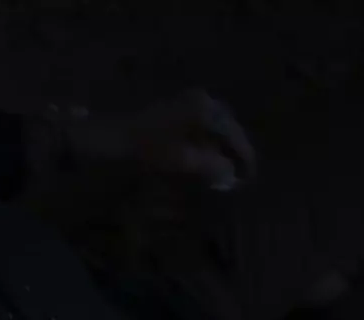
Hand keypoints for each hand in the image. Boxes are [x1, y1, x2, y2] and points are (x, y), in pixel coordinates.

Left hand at [119, 89, 255, 190]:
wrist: (114, 135)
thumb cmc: (148, 147)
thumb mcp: (183, 160)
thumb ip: (212, 166)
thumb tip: (232, 175)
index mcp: (206, 109)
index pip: (234, 133)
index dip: (244, 156)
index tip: (249, 175)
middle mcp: (202, 100)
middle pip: (228, 127)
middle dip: (234, 150)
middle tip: (239, 173)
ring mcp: (189, 101)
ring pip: (215, 127)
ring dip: (221, 147)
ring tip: (225, 168)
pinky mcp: (178, 108)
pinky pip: (202, 125)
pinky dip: (207, 142)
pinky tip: (206, 158)